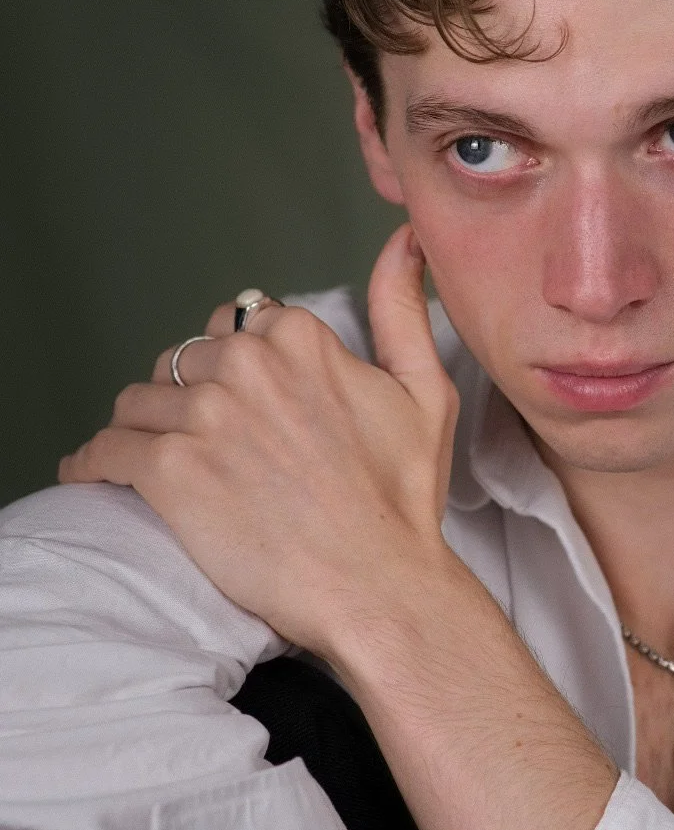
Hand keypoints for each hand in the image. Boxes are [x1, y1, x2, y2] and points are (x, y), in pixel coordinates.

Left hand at [58, 225, 459, 656]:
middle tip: (210, 441)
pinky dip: (94, 464)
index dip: (238, 365)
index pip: (235, 325)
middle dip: (190, 393)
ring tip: (159, 461)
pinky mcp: (167, 471)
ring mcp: (202, 417)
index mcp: (299, 340)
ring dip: (146, 428)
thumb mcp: (424, 393)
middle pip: (183, 360)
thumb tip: (401, 243)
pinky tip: (95, 474)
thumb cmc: (402, 502)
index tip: (245, 404)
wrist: (377, 586)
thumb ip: (401, 310)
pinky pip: (104, 451)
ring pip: (139, 402)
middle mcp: (245, 366)